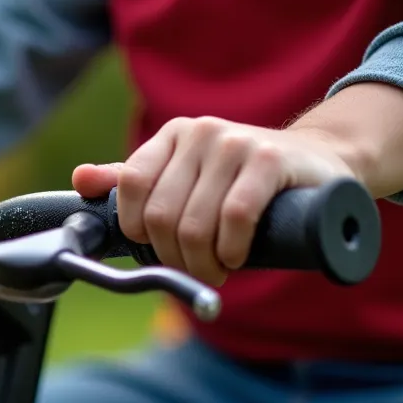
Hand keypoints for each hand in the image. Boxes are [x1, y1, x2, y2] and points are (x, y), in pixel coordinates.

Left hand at [71, 116, 359, 285]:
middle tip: (195, 270)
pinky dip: (232, 248)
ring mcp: (235, 143)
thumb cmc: (244, 180)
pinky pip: (235, 217)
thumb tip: (80, 180)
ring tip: (218, 269)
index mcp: (172, 136)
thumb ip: (133, 180)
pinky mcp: (270, 159)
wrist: (322, 161)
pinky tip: (236, 256)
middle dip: (174, 257)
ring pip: (195, 223)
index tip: (158, 248)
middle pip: (162, 216)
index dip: (138, 230)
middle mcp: (200, 133)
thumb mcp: (186, 175)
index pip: (130, 187)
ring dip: (204, 263)